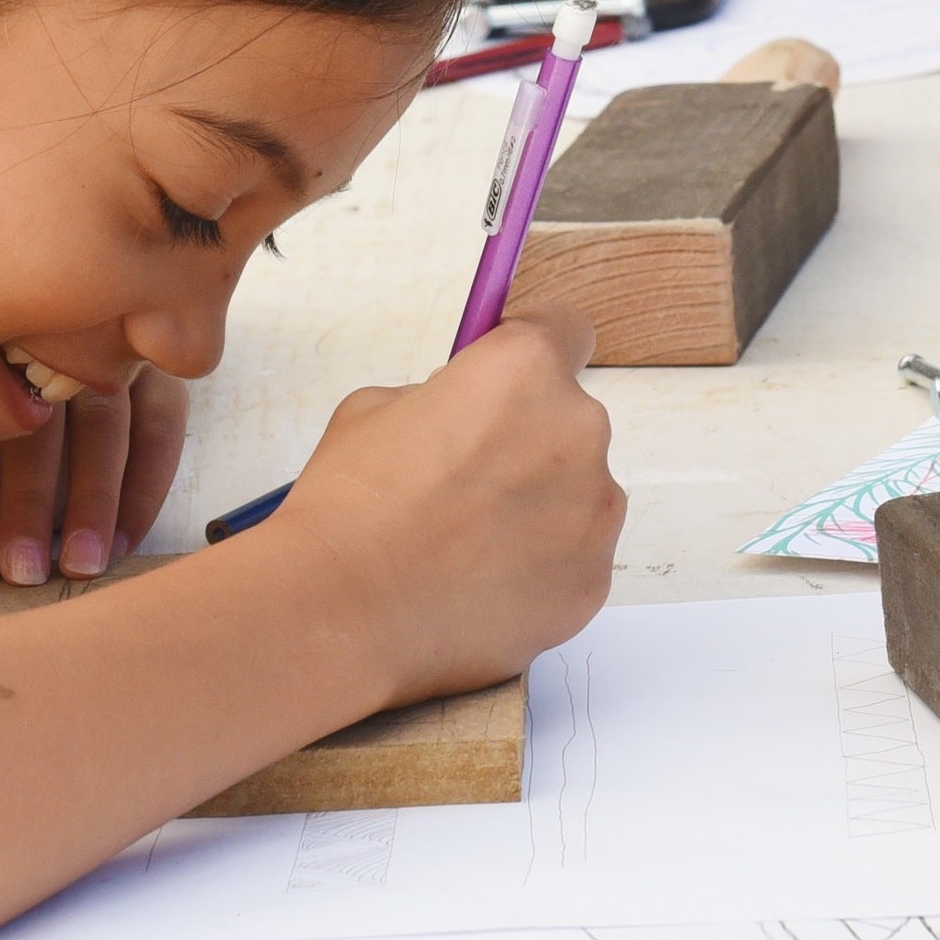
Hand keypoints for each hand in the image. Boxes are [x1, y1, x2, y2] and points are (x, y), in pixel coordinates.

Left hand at [0, 365, 188, 584]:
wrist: (43, 380)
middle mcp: (39, 343)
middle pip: (37, 424)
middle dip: (28, 505)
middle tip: (24, 572)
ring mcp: (103, 353)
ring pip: (101, 424)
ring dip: (92, 501)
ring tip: (78, 565)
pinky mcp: (153, 375)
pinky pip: (158, 428)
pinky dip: (142, 488)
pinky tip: (121, 543)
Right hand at [249, 303, 622, 704]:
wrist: (345, 608)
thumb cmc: (352, 505)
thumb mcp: (375, 409)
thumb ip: (442, 398)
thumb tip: (459, 417)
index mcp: (525, 372)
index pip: (566, 331)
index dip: (535, 354)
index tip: (513, 381)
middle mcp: (578, 432)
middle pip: (568, 424)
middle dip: (526, 444)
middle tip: (463, 483)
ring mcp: (594, 513)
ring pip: (578, 497)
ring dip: (538, 509)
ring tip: (465, 546)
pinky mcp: (591, 582)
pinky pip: (574, 562)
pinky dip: (538, 571)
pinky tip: (477, 586)